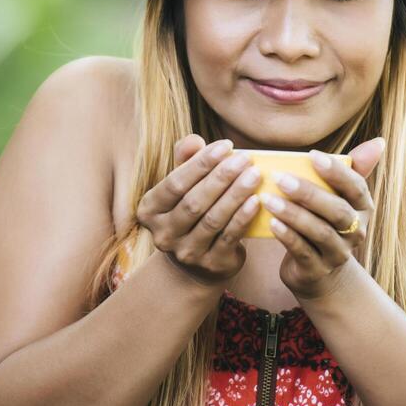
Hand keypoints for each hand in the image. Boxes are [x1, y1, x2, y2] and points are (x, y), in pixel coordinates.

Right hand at [136, 134, 261, 285]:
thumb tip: (194, 140)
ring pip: (213, 220)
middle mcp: (163, 234)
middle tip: (245, 158)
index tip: (226, 145)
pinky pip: (229, 237)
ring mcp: (186, 253)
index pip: (175, 183)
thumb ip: (186, 160)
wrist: (195, 263)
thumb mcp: (183, 186)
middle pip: (194, 202)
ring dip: (235, 195)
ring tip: (254, 175)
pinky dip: (242, 218)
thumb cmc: (189, 211)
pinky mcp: (211, 265)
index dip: (201, 163)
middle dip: (221, 178)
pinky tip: (256, 200)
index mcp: (150, 210)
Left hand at [262, 137, 385, 300]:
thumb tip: (378, 142)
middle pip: (337, 211)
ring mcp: (338, 253)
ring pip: (319, 232)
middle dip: (309, 193)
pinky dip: (287, 237)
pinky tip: (272, 223)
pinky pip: (303, 251)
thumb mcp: (341, 197)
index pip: (356, 188)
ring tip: (268, 199)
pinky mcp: (317, 270)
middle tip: (279, 178)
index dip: (337, 172)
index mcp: (362, 208)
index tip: (312, 156)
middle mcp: (355, 231)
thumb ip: (353, 169)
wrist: (319, 272)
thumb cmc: (326, 223)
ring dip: (293, 214)